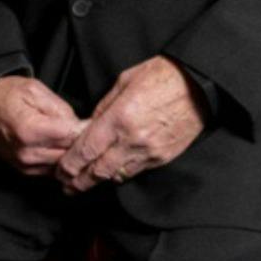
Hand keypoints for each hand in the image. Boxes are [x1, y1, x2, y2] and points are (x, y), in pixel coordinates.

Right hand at [0, 76, 82, 174]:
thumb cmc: (5, 96)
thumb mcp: (34, 90)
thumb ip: (60, 108)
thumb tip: (80, 125)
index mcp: (29, 130)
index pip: (72, 136)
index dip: (87, 128)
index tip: (95, 122)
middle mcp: (27, 153)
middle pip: (71, 154)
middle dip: (83, 143)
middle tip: (91, 129)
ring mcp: (26, 166)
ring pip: (65, 165)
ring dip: (74, 153)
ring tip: (79, 137)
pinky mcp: (26, 172)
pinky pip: (54, 170)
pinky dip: (62, 160)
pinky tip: (65, 146)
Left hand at [56, 56, 205, 193]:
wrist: (199, 85)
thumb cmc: (163, 76)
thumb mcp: (125, 81)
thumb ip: (105, 107)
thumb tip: (91, 125)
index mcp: (119, 118)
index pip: (86, 150)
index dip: (69, 165)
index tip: (60, 170)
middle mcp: (133, 140)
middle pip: (98, 171)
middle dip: (79, 181)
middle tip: (66, 185)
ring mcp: (149, 152)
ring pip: (116, 176)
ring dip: (98, 181)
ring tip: (83, 184)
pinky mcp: (163, 157)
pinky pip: (135, 172)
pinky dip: (120, 174)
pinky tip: (111, 173)